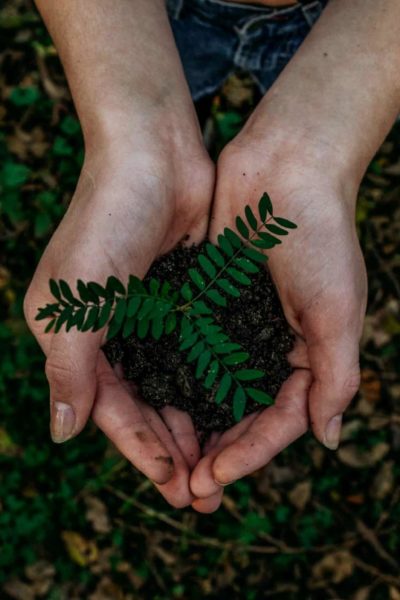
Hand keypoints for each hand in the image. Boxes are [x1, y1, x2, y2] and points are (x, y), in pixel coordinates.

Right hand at [24, 133, 213, 507]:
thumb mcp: (76, 299)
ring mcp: (146, 316)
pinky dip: (209, 385)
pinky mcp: (180, 300)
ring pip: (170, 386)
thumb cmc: (107, 220)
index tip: (172, 483)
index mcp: (73, 335)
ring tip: (218, 465)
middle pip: (140, 405)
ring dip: (192, 425)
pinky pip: (194, 354)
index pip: (107, 407)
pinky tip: (229, 412)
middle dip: (169, 448)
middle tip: (201, 491)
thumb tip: (62, 433)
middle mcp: (108, 331)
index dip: (138, 447)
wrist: (153, 154)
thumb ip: (69, 368)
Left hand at [189, 131, 366, 510]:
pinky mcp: (208, 301)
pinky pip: (189, 349)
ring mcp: (237, 325)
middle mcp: (271, 346)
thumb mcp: (338, 310)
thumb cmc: (321, 235)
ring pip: (211, 389)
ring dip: (191, 425)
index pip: (279, 420)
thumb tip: (328, 439)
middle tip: (185, 489)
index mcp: (308, 354)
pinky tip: (151, 402)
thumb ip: (336, 375)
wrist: (286, 167)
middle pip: (242, 414)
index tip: (213, 478)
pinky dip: (173, 377)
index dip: (249, 453)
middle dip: (216, 452)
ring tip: (165, 461)